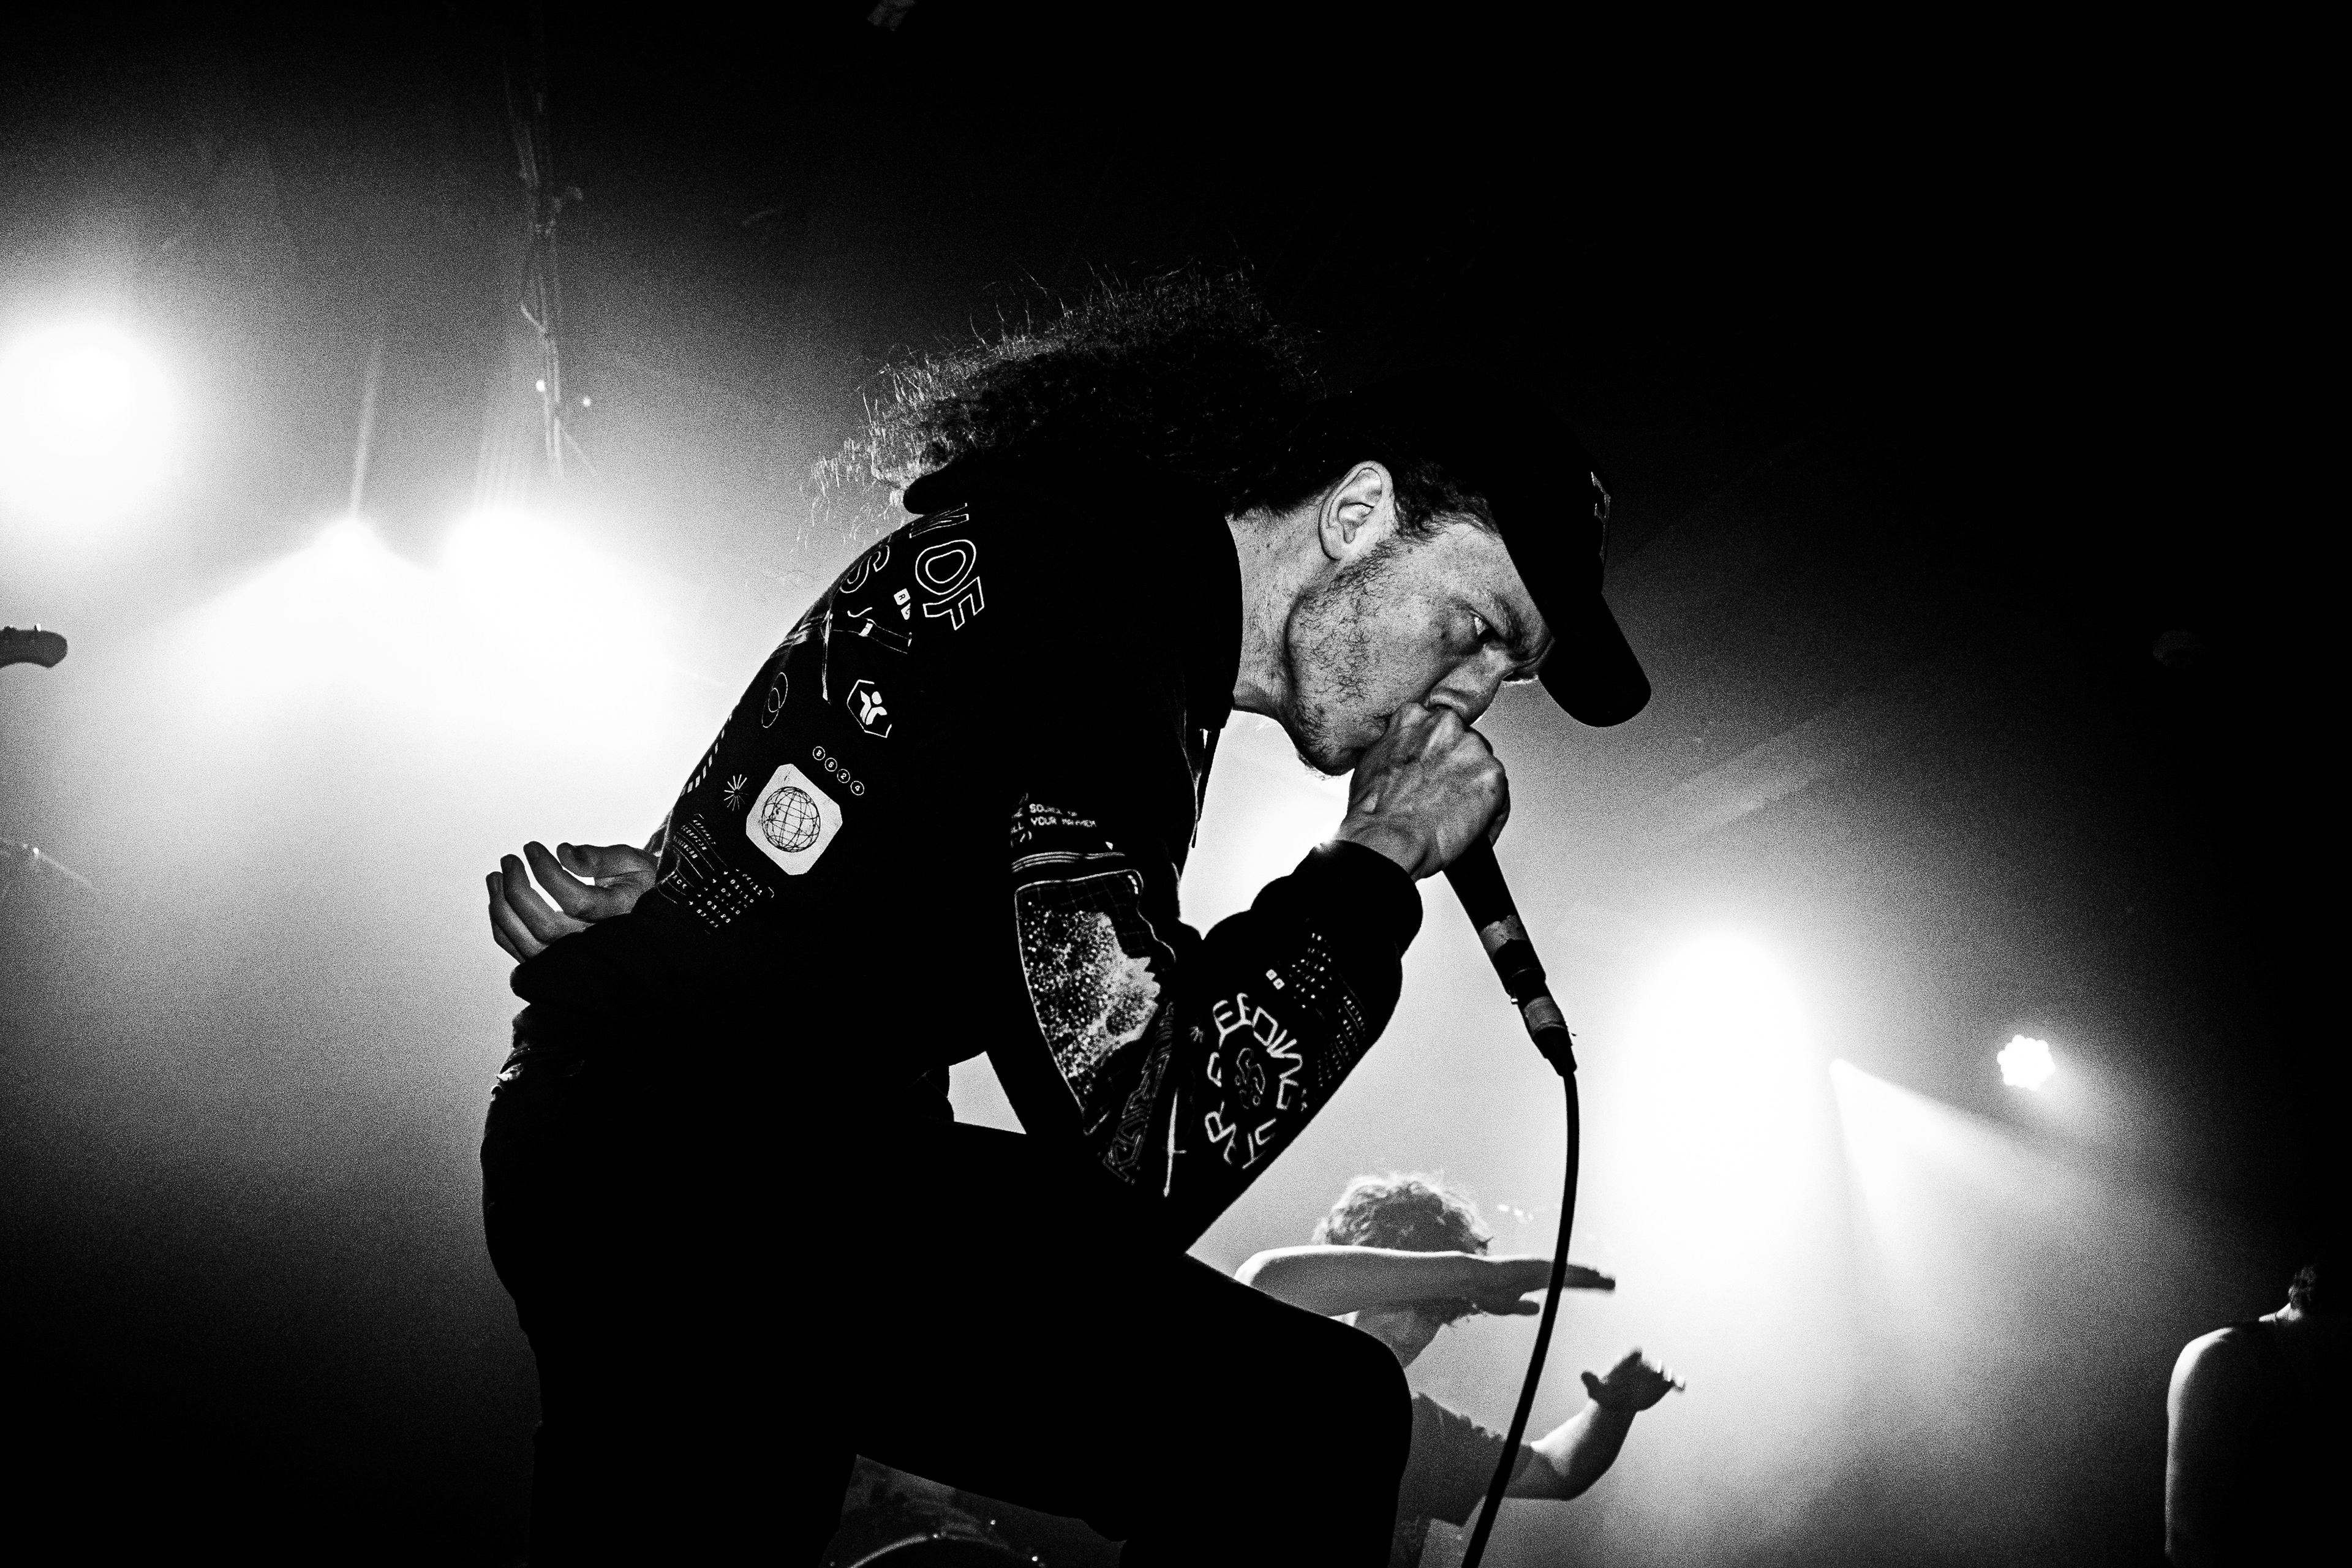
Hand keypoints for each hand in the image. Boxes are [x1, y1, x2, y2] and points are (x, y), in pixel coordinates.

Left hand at [487, 840, 657, 961]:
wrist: (646, 915)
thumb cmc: (637, 884)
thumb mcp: (631, 862)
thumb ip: (599, 857)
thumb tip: (562, 852)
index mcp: (618, 916)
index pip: (575, 900)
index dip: (547, 872)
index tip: (531, 847)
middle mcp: (596, 943)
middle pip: (546, 925)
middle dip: (518, 889)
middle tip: (509, 859)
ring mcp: (574, 958)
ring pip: (528, 942)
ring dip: (503, 908)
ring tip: (495, 876)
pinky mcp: (556, 962)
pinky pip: (520, 951)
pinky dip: (502, 927)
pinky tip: (498, 900)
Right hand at [1333, 701, 1508, 879]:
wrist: (1386, 840)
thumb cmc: (1373, 811)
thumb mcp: (1372, 760)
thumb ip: (1397, 745)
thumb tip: (1408, 754)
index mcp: (1414, 716)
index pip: (1439, 730)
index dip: (1437, 757)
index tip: (1434, 773)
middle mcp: (1445, 724)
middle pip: (1464, 745)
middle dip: (1457, 771)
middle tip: (1443, 799)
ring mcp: (1471, 747)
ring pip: (1483, 769)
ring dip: (1474, 791)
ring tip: (1453, 817)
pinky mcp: (1492, 774)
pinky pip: (1500, 797)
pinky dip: (1489, 817)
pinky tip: (1468, 830)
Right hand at [1466, 1255, 1616, 1314]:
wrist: (1471, 1280)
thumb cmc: (1485, 1292)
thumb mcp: (1507, 1305)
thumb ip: (1523, 1306)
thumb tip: (1538, 1307)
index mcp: (1535, 1282)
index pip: (1566, 1284)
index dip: (1584, 1286)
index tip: (1600, 1288)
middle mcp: (1540, 1272)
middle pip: (1572, 1276)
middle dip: (1593, 1280)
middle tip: (1614, 1282)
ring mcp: (1537, 1268)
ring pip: (1569, 1272)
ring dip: (1589, 1275)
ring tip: (1608, 1278)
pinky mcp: (1533, 1267)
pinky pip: (1559, 1270)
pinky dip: (1575, 1271)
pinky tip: (1589, 1273)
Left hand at [1581, 1349, 1682, 1413]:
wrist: (1619, 1402)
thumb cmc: (1606, 1393)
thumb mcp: (1596, 1390)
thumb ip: (1591, 1381)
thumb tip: (1583, 1373)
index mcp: (1627, 1363)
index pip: (1631, 1355)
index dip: (1634, 1354)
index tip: (1637, 1352)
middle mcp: (1642, 1367)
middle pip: (1649, 1363)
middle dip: (1653, 1366)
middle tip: (1657, 1370)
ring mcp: (1653, 1376)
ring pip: (1662, 1372)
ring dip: (1666, 1374)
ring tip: (1670, 1379)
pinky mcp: (1662, 1386)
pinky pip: (1672, 1382)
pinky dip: (1678, 1383)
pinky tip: (1682, 1387)